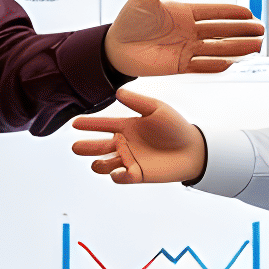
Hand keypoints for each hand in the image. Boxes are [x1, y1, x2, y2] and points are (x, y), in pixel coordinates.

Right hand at [71, 90, 206, 185]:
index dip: (89, 124)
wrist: (194, 149)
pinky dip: (117, 176)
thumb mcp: (157, 109)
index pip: (103, 125)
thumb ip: (137, 102)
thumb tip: (117, 92)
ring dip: (99, 164)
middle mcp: (125, 143)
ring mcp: (130, 159)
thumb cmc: (177, 127)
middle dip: (86, 147)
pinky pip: (121, 177)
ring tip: (97, 163)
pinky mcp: (138, 174)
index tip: (74, 123)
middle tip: (76, 147)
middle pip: (99, 146)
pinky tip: (118, 171)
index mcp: (127, 126)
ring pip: (105, 164)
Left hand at [104, 0, 263, 77]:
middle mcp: (190, 31)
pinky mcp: (179, 65)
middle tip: (261, 31)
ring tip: (255, 47)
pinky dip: (216, 65)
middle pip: (221, 31)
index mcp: (185, 13)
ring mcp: (186, 49)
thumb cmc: (129, 20)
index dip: (232, 13)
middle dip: (241, 31)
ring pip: (216, 49)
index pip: (214, 13)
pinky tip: (231, 63)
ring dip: (236, 48)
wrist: (114, 46)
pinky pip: (202, 65)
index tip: (249, 13)